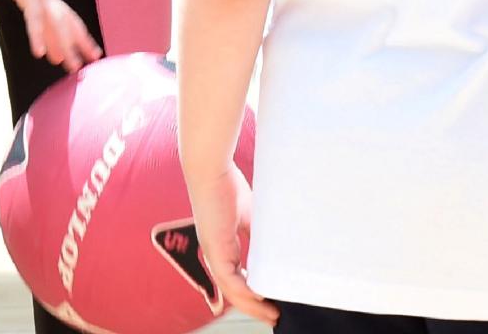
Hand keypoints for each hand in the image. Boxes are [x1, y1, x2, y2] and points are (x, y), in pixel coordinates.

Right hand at [0, 0, 102, 69]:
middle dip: (80, 41)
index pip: (61, 15)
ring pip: (56, 24)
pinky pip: (34, 18)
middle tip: (92, 59)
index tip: (84, 46)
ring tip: (70, 65)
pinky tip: (40, 53)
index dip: (73, 31)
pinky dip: (38, 35)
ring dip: (64, 45)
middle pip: (67, 21)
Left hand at [184, 163, 274, 323]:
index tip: (272, 302)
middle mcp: (215, 256)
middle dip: (255, 307)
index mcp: (223, 248)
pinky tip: (261, 297)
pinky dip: (245, 291)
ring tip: (271, 314)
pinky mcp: (214, 249)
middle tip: (274, 316)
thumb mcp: (249, 215)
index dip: (254, 294)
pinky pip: (230, 279)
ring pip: (232, 291)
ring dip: (252, 305)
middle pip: (235, 292)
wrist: (210, 171)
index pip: (238, 280)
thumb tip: (277, 244)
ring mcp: (213, 254)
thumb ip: (257, 233)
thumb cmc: (226, 187)